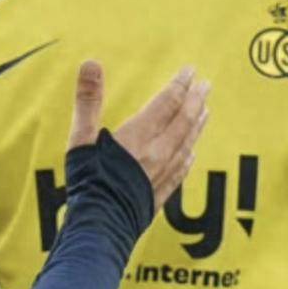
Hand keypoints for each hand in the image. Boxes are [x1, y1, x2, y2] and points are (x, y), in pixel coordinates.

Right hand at [67, 62, 208, 207]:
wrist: (101, 226)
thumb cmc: (88, 181)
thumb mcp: (81, 137)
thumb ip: (88, 100)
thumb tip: (91, 62)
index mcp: (140, 135)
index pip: (167, 103)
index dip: (180, 85)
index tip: (190, 70)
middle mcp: (158, 153)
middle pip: (184, 121)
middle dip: (196, 100)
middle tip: (206, 84)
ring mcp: (162, 175)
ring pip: (187, 144)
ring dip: (198, 124)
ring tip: (205, 111)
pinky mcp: (159, 194)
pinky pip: (182, 170)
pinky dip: (189, 156)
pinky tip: (191, 152)